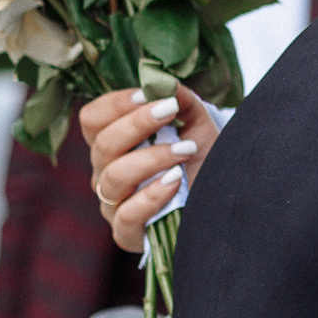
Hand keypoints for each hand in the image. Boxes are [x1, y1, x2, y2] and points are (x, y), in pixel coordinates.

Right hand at [82, 85, 214, 253]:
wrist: (225, 204)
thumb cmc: (205, 164)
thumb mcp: (198, 127)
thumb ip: (181, 102)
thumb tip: (164, 83)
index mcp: (115, 145)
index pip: (92, 119)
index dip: (114, 104)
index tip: (147, 94)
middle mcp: (106, 173)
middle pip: (102, 145)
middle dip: (137, 124)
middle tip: (170, 111)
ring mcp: (113, 205)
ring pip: (114, 178)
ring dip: (152, 159)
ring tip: (185, 152)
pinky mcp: (127, 234)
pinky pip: (126, 215)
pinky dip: (152, 196)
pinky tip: (176, 182)